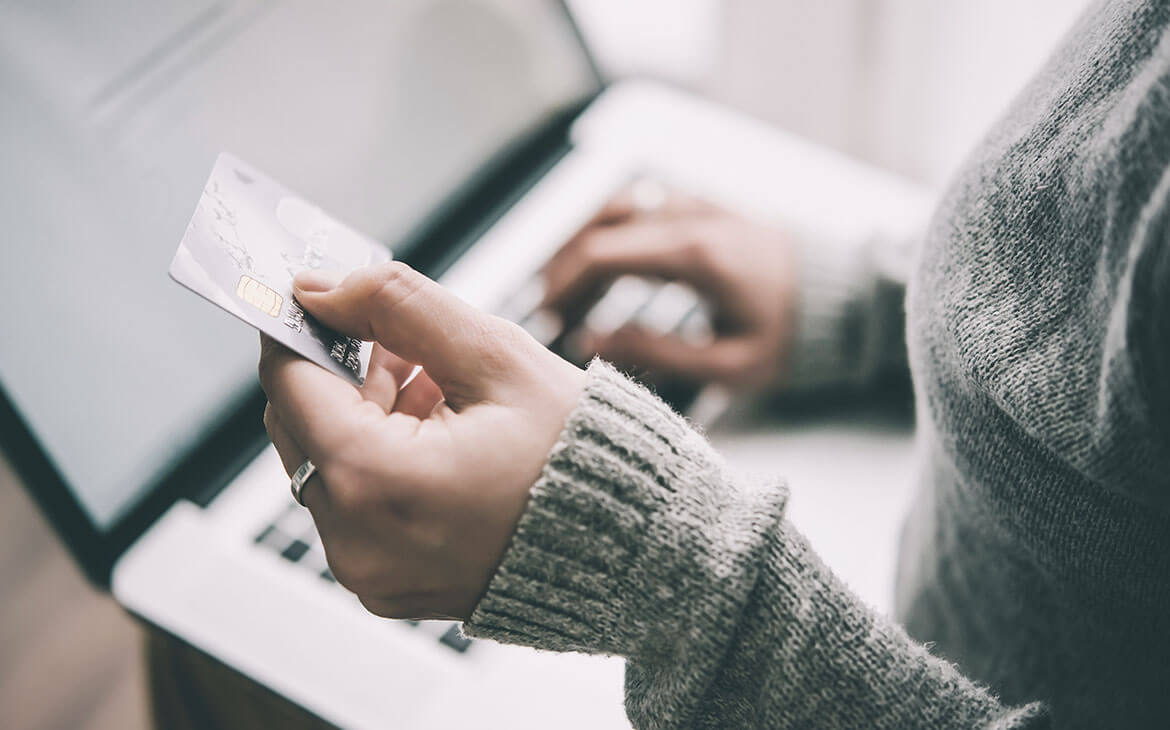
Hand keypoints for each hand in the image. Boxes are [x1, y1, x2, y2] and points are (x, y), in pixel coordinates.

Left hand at [258, 262, 586, 620]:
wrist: (634, 547)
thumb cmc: (582, 458)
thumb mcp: (495, 356)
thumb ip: (398, 305)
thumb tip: (321, 288)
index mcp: (375, 483)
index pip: (289, 381)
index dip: (300, 326)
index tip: (319, 296)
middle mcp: (355, 542)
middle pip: (300, 424)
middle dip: (344, 371)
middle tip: (405, 345)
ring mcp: (369, 573)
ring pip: (326, 462)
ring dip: (367, 414)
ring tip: (443, 395)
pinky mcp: (385, 583)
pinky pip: (354, 505)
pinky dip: (381, 460)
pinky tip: (442, 437)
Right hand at [543, 188, 798, 388]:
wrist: (847, 298)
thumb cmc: (792, 337)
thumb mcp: (729, 364)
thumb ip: (656, 352)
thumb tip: (590, 340)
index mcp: (694, 254)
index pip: (600, 254)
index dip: (562, 286)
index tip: (546, 320)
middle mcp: (690, 217)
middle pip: (598, 226)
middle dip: (563, 268)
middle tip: (547, 312)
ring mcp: (696, 205)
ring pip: (615, 208)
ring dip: (582, 244)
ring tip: (566, 290)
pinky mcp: (703, 207)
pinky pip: (640, 206)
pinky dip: (610, 232)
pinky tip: (603, 268)